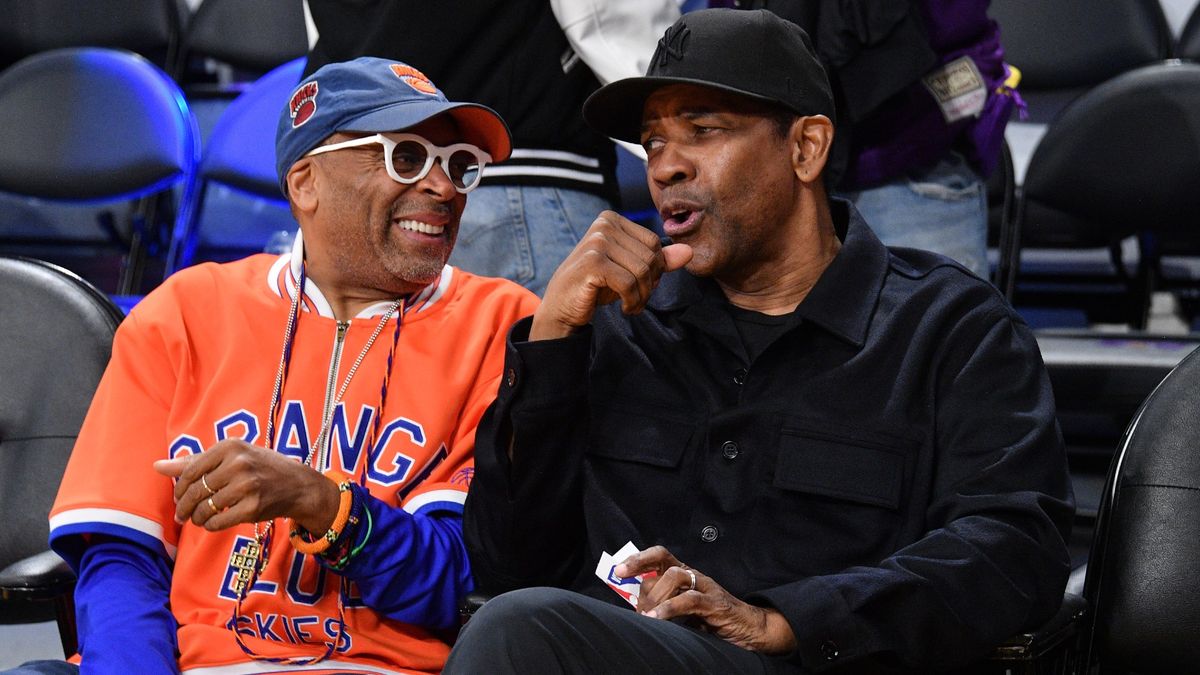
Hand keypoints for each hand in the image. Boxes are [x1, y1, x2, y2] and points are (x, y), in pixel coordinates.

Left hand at [153, 439, 339, 533]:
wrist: (297, 485)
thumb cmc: (260, 467)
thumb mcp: (231, 456)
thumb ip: (194, 461)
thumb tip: (157, 466)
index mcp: (230, 446)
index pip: (190, 471)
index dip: (179, 489)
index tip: (178, 498)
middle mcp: (238, 464)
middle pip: (195, 491)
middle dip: (183, 507)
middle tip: (182, 515)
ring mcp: (247, 486)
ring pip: (204, 508)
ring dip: (196, 518)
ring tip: (199, 518)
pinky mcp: (253, 507)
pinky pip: (217, 521)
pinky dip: (210, 525)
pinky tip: (213, 522)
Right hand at [530, 211, 691, 339]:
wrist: (562, 306)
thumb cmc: (596, 285)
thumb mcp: (629, 270)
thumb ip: (658, 260)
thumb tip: (689, 252)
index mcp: (612, 219)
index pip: (654, 242)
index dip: (656, 269)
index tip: (643, 286)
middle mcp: (603, 225)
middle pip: (650, 256)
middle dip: (650, 284)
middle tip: (638, 300)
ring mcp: (597, 242)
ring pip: (642, 271)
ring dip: (642, 296)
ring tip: (632, 306)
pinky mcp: (592, 263)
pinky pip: (629, 284)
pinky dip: (632, 301)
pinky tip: (625, 309)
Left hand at [615, 546, 797, 655]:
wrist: (749, 629)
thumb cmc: (713, 619)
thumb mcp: (683, 610)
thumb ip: (663, 603)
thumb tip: (635, 605)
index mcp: (685, 575)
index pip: (660, 556)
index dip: (639, 559)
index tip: (618, 570)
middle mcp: (694, 575)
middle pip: (664, 564)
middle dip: (642, 576)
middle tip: (628, 592)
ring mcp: (706, 587)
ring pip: (675, 577)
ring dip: (655, 595)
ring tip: (645, 615)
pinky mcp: (715, 604)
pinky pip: (689, 600)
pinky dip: (669, 609)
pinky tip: (655, 619)